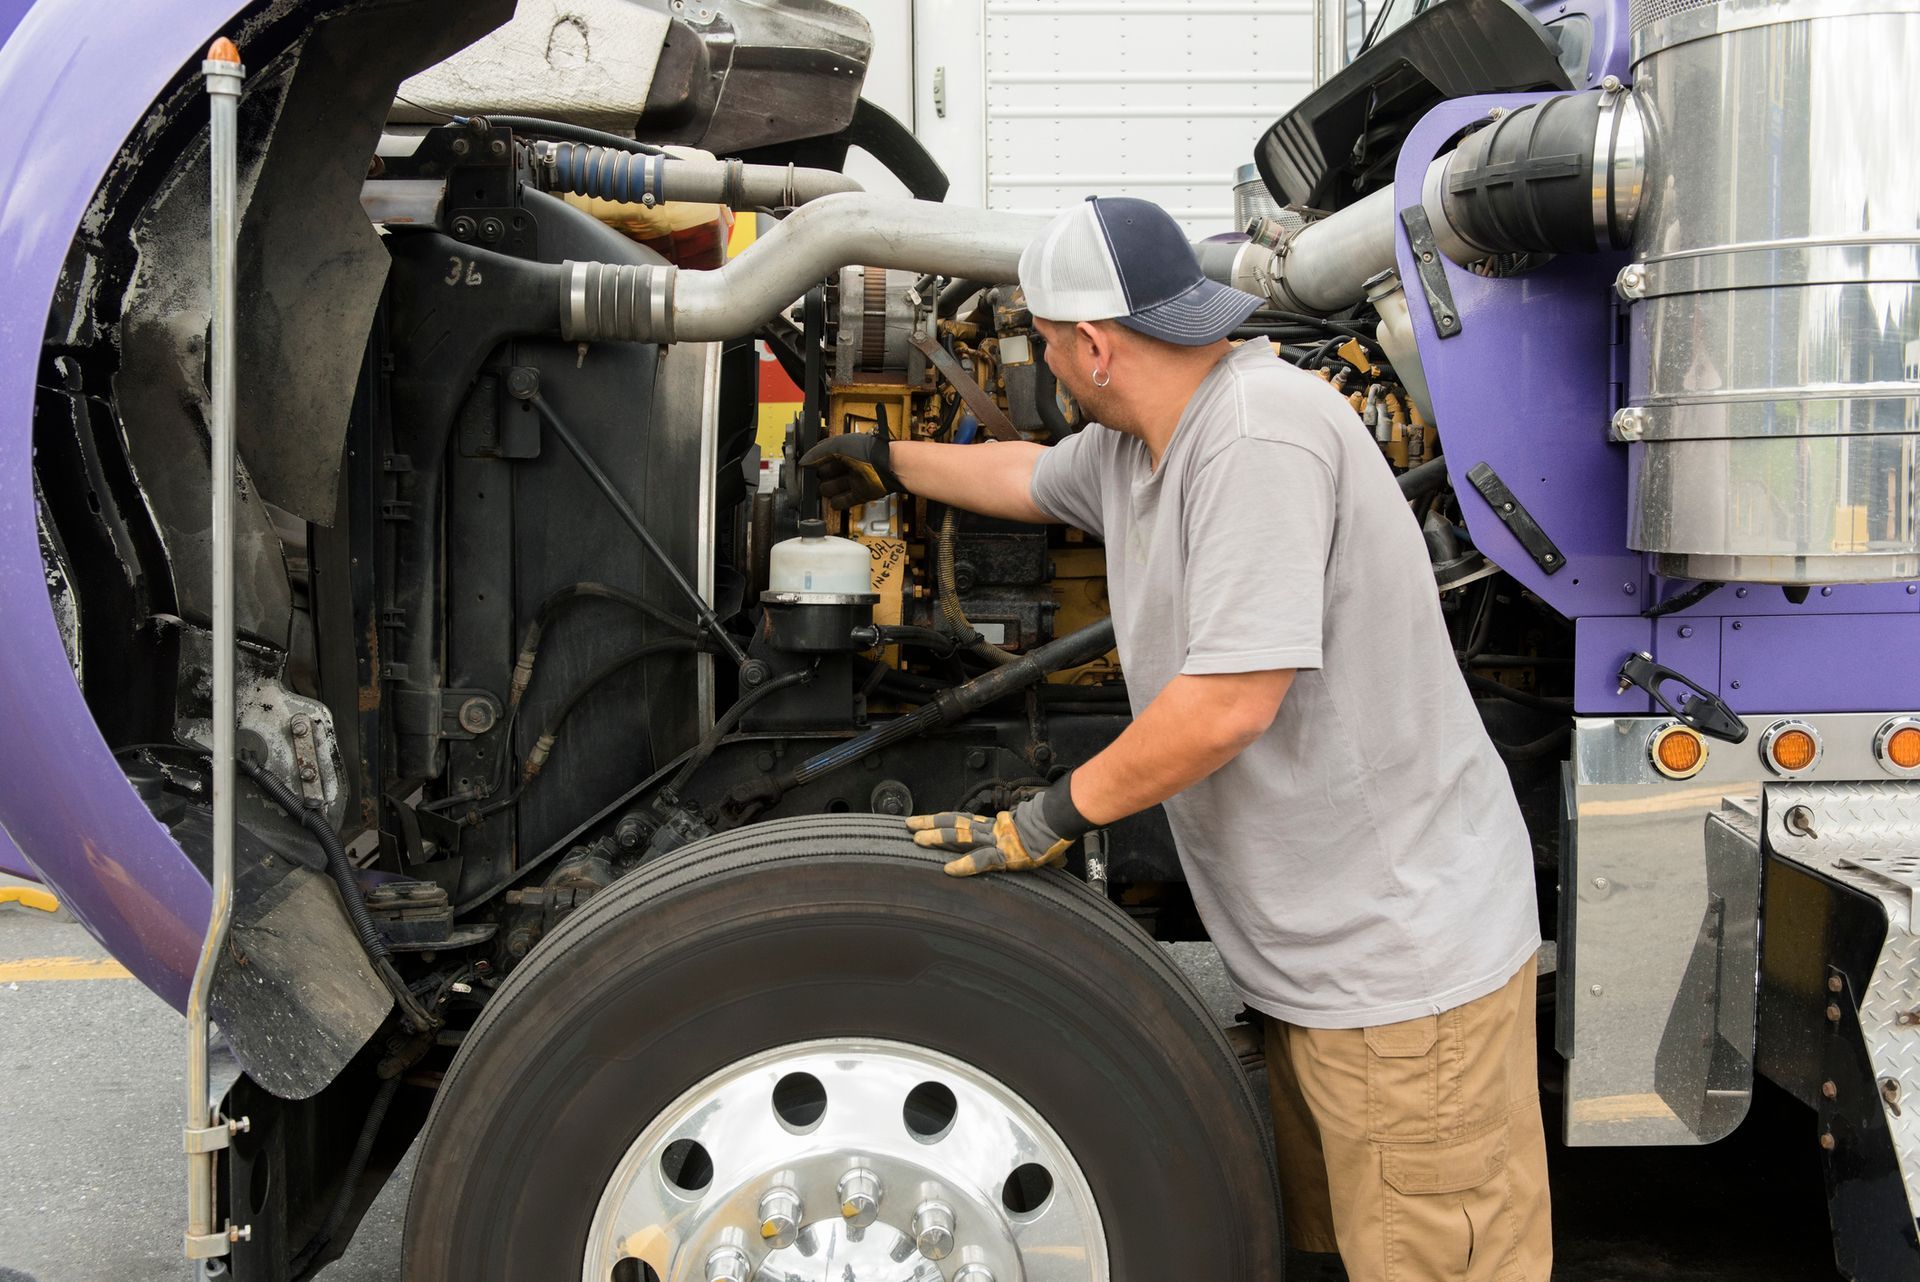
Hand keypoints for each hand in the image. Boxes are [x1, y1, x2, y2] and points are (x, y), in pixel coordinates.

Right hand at [798, 432, 901, 509]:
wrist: (887, 466)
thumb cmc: (866, 450)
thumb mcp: (836, 446)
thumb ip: (818, 453)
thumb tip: (804, 462)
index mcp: (844, 449)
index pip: (824, 456)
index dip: (815, 461)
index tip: (805, 468)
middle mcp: (850, 463)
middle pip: (829, 472)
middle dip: (820, 476)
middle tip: (809, 482)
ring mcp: (856, 479)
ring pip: (837, 486)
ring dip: (828, 490)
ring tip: (819, 492)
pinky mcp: (862, 493)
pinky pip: (847, 500)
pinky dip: (839, 502)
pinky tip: (832, 503)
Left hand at [907, 776, 1091, 876]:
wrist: (1061, 820)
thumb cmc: (1052, 826)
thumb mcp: (1035, 835)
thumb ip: (1032, 843)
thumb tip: (1047, 852)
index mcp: (995, 826)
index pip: (962, 821)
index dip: (942, 821)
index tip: (923, 822)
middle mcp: (990, 830)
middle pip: (954, 823)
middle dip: (929, 824)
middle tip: (908, 824)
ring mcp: (996, 841)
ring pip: (961, 836)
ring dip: (938, 837)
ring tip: (918, 839)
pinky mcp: (1005, 854)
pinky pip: (982, 860)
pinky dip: (965, 865)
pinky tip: (948, 869)